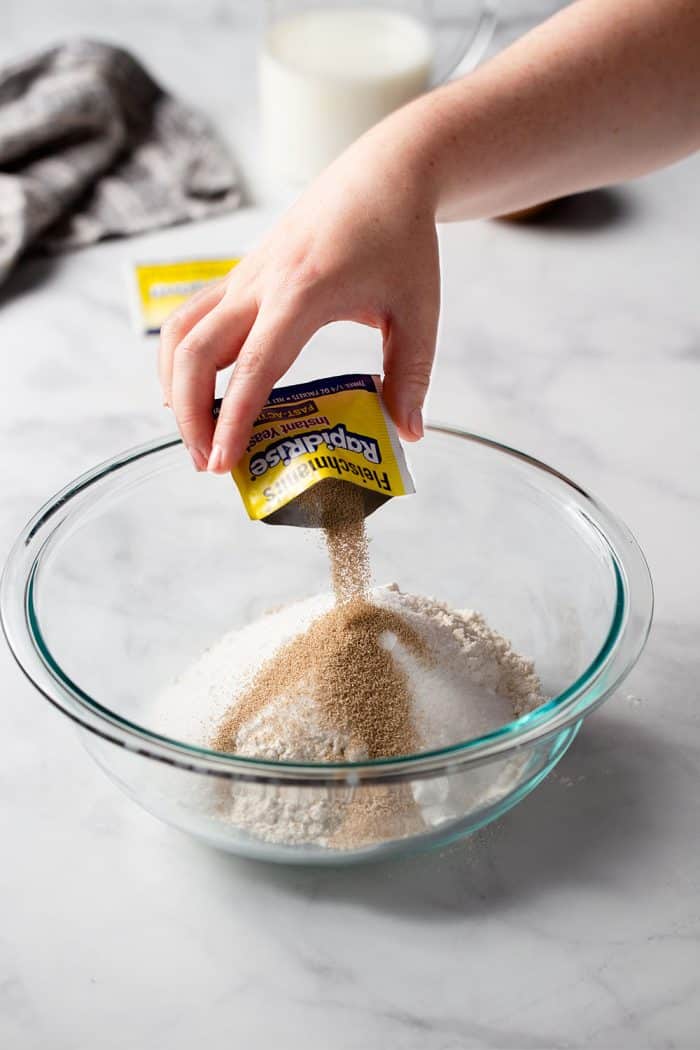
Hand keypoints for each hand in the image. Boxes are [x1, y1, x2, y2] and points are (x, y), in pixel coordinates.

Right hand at [158, 130, 439, 472]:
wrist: (382, 175)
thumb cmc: (401, 239)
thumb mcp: (418, 311)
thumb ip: (412, 374)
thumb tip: (408, 433)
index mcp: (304, 292)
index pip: (255, 367)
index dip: (234, 419)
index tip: (224, 462)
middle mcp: (261, 283)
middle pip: (196, 353)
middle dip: (190, 414)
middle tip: (208, 463)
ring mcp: (243, 276)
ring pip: (179, 333)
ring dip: (175, 387)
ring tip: (196, 434)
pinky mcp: (240, 275)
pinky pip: (190, 318)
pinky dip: (182, 359)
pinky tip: (196, 391)